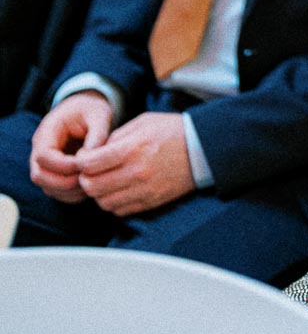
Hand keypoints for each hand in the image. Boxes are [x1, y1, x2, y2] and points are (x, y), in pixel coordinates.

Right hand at [30, 92, 113, 203]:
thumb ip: (97, 135)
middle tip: (89, 178)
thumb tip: (90, 160)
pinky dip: (72, 195)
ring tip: (92, 183)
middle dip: (65, 182)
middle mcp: (40, 150)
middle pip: (39, 176)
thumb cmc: (92, 110)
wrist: (87, 110)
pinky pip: (57, 192)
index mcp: (47, 131)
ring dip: (69, 191)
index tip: (87, 164)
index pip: (43, 156)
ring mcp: (45, 164)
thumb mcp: (99, 115)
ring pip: (47, 187)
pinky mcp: (54, 174)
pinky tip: (90, 187)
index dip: (63, 165)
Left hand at [75, 112, 193, 215]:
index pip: (89, 164)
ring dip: (99, 193)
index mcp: (131, 149)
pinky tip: (119, 190)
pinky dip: (113, 203)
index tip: (83, 158)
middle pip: (92, 186)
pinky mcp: (151, 202)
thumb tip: (94, 152)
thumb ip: (115, 136)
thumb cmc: (172, 131)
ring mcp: (143, 190)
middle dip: (85, 179)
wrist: (202, 148)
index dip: (80, 162)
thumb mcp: (142, 122)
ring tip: (105, 181)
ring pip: (103, 202)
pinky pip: (120, 211)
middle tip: (90, 171)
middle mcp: (135, 172)